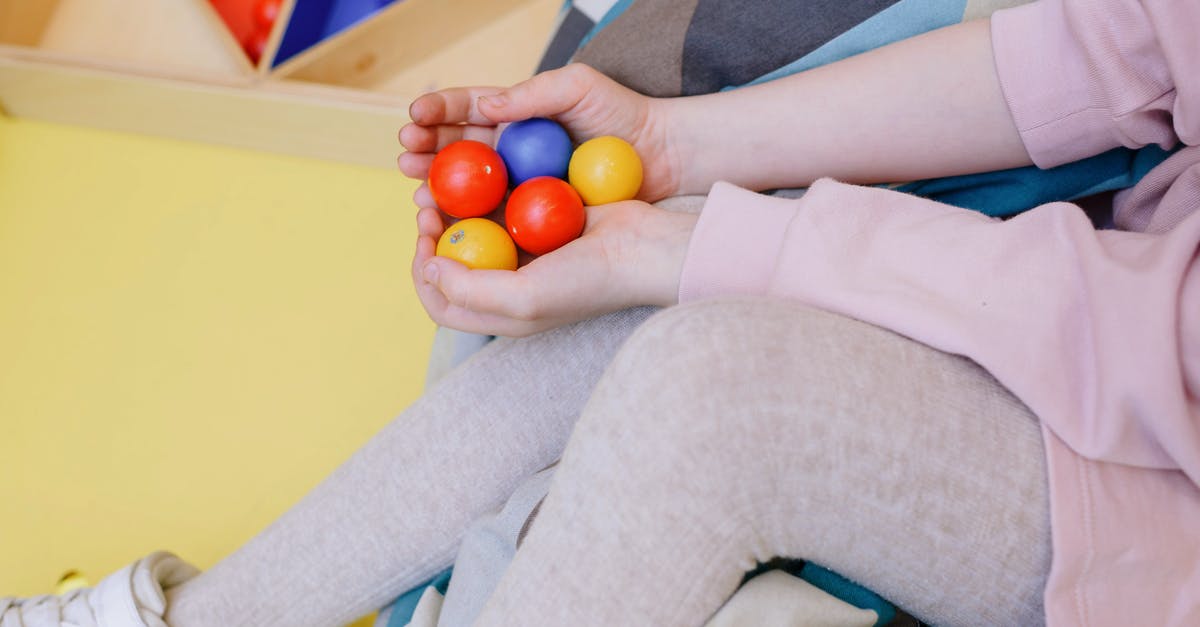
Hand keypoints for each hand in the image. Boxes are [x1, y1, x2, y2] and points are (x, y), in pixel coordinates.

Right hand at [397, 63, 681, 207]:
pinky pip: (494, 217)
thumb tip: (484, 105)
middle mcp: (512, 149)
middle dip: (426, 152)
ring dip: (438, 188)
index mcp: (517, 114)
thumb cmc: (624, 116)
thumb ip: (533, 93)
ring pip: (467, 186)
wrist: (664, 158)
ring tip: (419, 191)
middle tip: (406, 158)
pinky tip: (450, 223)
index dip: (436, 113)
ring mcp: (520, 183)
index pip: (466, 109)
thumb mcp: (579, 87)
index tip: (414, 118)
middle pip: (457, 149)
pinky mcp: (533, 214)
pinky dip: (469, 220)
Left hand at [411, 200, 697, 336]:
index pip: (442, 303)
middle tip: (427, 205)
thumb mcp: (523, 298)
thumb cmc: (586, 280)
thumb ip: (469, 290)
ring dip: (452, 209)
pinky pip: (501, 208)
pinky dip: (485, 194)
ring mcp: (526, 255)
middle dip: (432, 236)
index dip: (423, 274)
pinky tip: (481, 175)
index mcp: (503, 314)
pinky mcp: (541, 224)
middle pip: (451, 264)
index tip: (424, 241)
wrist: (642, 250)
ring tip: (443, 186)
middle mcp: (510, 287)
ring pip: (472, 232)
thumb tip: (428, 269)